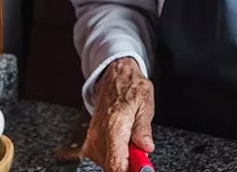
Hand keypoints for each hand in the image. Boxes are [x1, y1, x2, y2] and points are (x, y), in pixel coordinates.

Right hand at [82, 57, 155, 171]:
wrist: (114, 75)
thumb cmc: (130, 87)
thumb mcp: (145, 104)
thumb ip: (144, 129)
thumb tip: (146, 148)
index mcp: (114, 126)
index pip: (116, 163)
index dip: (129, 171)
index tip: (140, 168)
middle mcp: (99, 134)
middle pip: (111, 166)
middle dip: (129, 164)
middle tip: (140, 153)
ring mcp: (93, 138)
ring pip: (107, 163)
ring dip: (122, 159)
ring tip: (132, 143)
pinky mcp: (90, 139)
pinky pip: (102, 156)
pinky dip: (115, 154)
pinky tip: (123, 144)